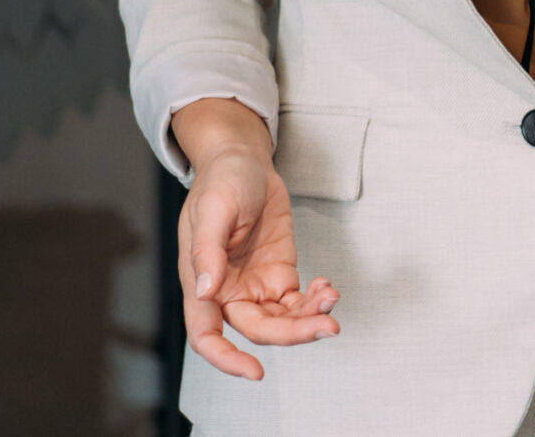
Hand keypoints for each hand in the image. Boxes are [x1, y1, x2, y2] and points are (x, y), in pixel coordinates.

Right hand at [171, 98, 341, 379]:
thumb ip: (207, 252)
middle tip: (329, 325)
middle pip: (259, 330)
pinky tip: (328, 287)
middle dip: (293, 334)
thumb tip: (206, 291)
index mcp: (201, 283)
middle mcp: (228, 292)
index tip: (256, 373)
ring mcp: (256, 286)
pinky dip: (316, 300)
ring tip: (332, 298)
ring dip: (310, 318)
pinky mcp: (280, 274)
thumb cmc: (220, 182)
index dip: (226, 360)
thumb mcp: (212, 210)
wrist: (245, 161)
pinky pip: (299, 302)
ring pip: (283, 321)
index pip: (206, 335)